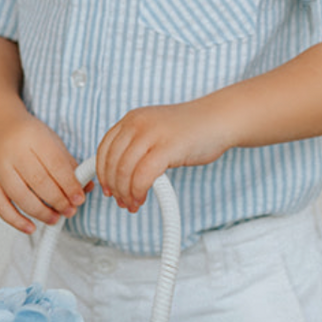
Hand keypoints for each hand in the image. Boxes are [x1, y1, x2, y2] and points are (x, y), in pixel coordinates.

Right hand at [0, 113, 87, 234]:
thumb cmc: (24, 135)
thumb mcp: (50, 141)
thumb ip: (68, 164)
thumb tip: (86, 187)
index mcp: (33, 138)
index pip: (56, 166)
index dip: (70, 186)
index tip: (79, 198)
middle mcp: (13, 152)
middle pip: (39, 183)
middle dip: (59, 201)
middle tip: (69, 210)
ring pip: (21, 197)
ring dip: (41, 213)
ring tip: (54, 218)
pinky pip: (0, 206)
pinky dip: (16, 220)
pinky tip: (30, 226)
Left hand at [94, 100, 230, 213]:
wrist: (220, 119)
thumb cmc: (192, 130)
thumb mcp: (156, 131)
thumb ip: (138, 146)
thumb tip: (120, 173)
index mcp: (132, 119)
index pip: (104, 148)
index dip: (102, 172)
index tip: (108, 188)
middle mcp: (137, 123)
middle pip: (112, 162)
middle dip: (114, 187)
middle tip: (122, 201)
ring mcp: (152, 134)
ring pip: (124, 171)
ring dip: (125, 193)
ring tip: (132, 203)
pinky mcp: (167, 147)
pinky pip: (142, 176)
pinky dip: (138, 191)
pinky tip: (142, 198)